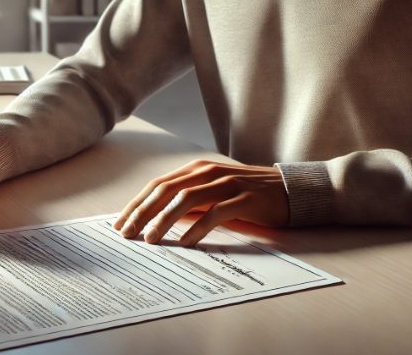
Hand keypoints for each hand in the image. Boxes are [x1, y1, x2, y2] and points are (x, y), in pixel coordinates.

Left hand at [113, 160, 288, 246]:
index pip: (158, 186)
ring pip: (186, 199)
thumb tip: (155, 220)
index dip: (137, 204)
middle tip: (128, 234)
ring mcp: (227, 183)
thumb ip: (187, 202)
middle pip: (166, 191)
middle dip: (143, 213)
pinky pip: (216, 212)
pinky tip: (185, 241)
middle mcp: (208, 172)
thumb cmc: (247, 194)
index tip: (120, 223)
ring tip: (150, 239)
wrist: (291, 190)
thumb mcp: (213, 193)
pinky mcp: (245, 199)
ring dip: (164, 220)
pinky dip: (197, 227)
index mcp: (196, 170)